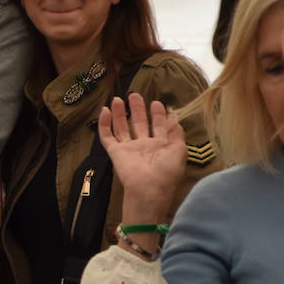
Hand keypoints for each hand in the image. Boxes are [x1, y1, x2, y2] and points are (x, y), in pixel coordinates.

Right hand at [98, 92, 184, 220]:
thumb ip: (176, 132)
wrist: (149, 189)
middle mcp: (144, 145)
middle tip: (134, 95)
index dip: (158, 114)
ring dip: (119, 113)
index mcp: (160, 146)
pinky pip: (107, 136)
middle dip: (137, 109)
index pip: (158, 126)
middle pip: (138, 123)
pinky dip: (104, 124)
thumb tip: (175, 116)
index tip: (157, 103)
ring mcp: (128, 148)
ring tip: (118, 99)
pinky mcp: (115, 152)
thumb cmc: (167, 171)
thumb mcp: (179, 150)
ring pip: (121, 128)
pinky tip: (105, 111)